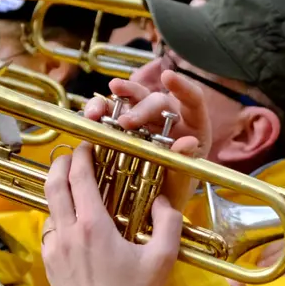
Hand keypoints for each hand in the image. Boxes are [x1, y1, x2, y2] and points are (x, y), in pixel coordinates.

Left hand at [42, 143, 183, 285]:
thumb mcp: (163, 258)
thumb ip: (168, 222)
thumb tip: (165, 200)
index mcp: (93, 227)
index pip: (78, 177)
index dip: (82, 155)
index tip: (89, 146)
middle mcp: (67, 233)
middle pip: (53, 185)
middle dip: (61, 164)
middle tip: (73, 155)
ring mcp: (53, 250)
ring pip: (49, 208)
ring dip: (59, 192)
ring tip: (74, 189)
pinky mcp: (48, 265)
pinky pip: (50, 231)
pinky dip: (59, 218)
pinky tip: (74, 224)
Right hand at [84, 68, 210, 213]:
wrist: (155, 208)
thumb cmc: (175, 192)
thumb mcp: (184, 182)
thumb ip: (186, 163)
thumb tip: (187, 142)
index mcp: (192, 126)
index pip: (192, 98)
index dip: (181, 86)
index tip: (167, 77)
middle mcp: (168, 118)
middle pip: (156, 100)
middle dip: (140, 109)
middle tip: (126, 123)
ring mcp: (145, 120)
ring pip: (132, 99)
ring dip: (116, 99)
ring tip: (101, 109)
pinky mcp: (122, 127)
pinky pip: (111, 112)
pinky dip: (100, 112)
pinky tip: (91, 116)